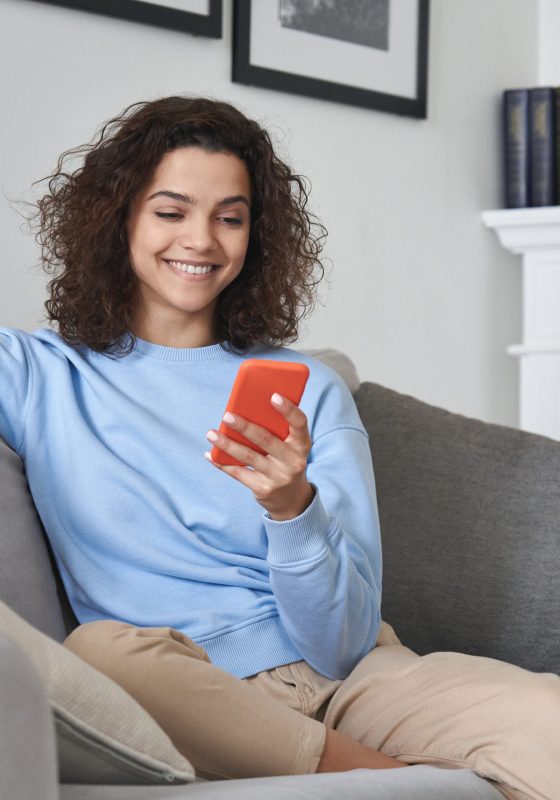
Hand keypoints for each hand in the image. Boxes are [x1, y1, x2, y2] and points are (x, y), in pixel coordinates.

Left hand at [205, 393, 313, 520]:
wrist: (291, 498)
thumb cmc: (285, 460)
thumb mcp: (290, 447)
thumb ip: (277, 430)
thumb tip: (245, 408)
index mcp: (302, 444)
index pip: (300, 423)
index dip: (288, 410)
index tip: (274, 396)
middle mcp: (293, 461)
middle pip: (267, 440)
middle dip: (245, 427)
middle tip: (227, 415)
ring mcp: (278, 476)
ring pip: (248, 456)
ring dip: (227, 444)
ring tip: (211, 433)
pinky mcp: (263, 489)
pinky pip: (238, 473)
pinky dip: (222, 463)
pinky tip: (210, 454)